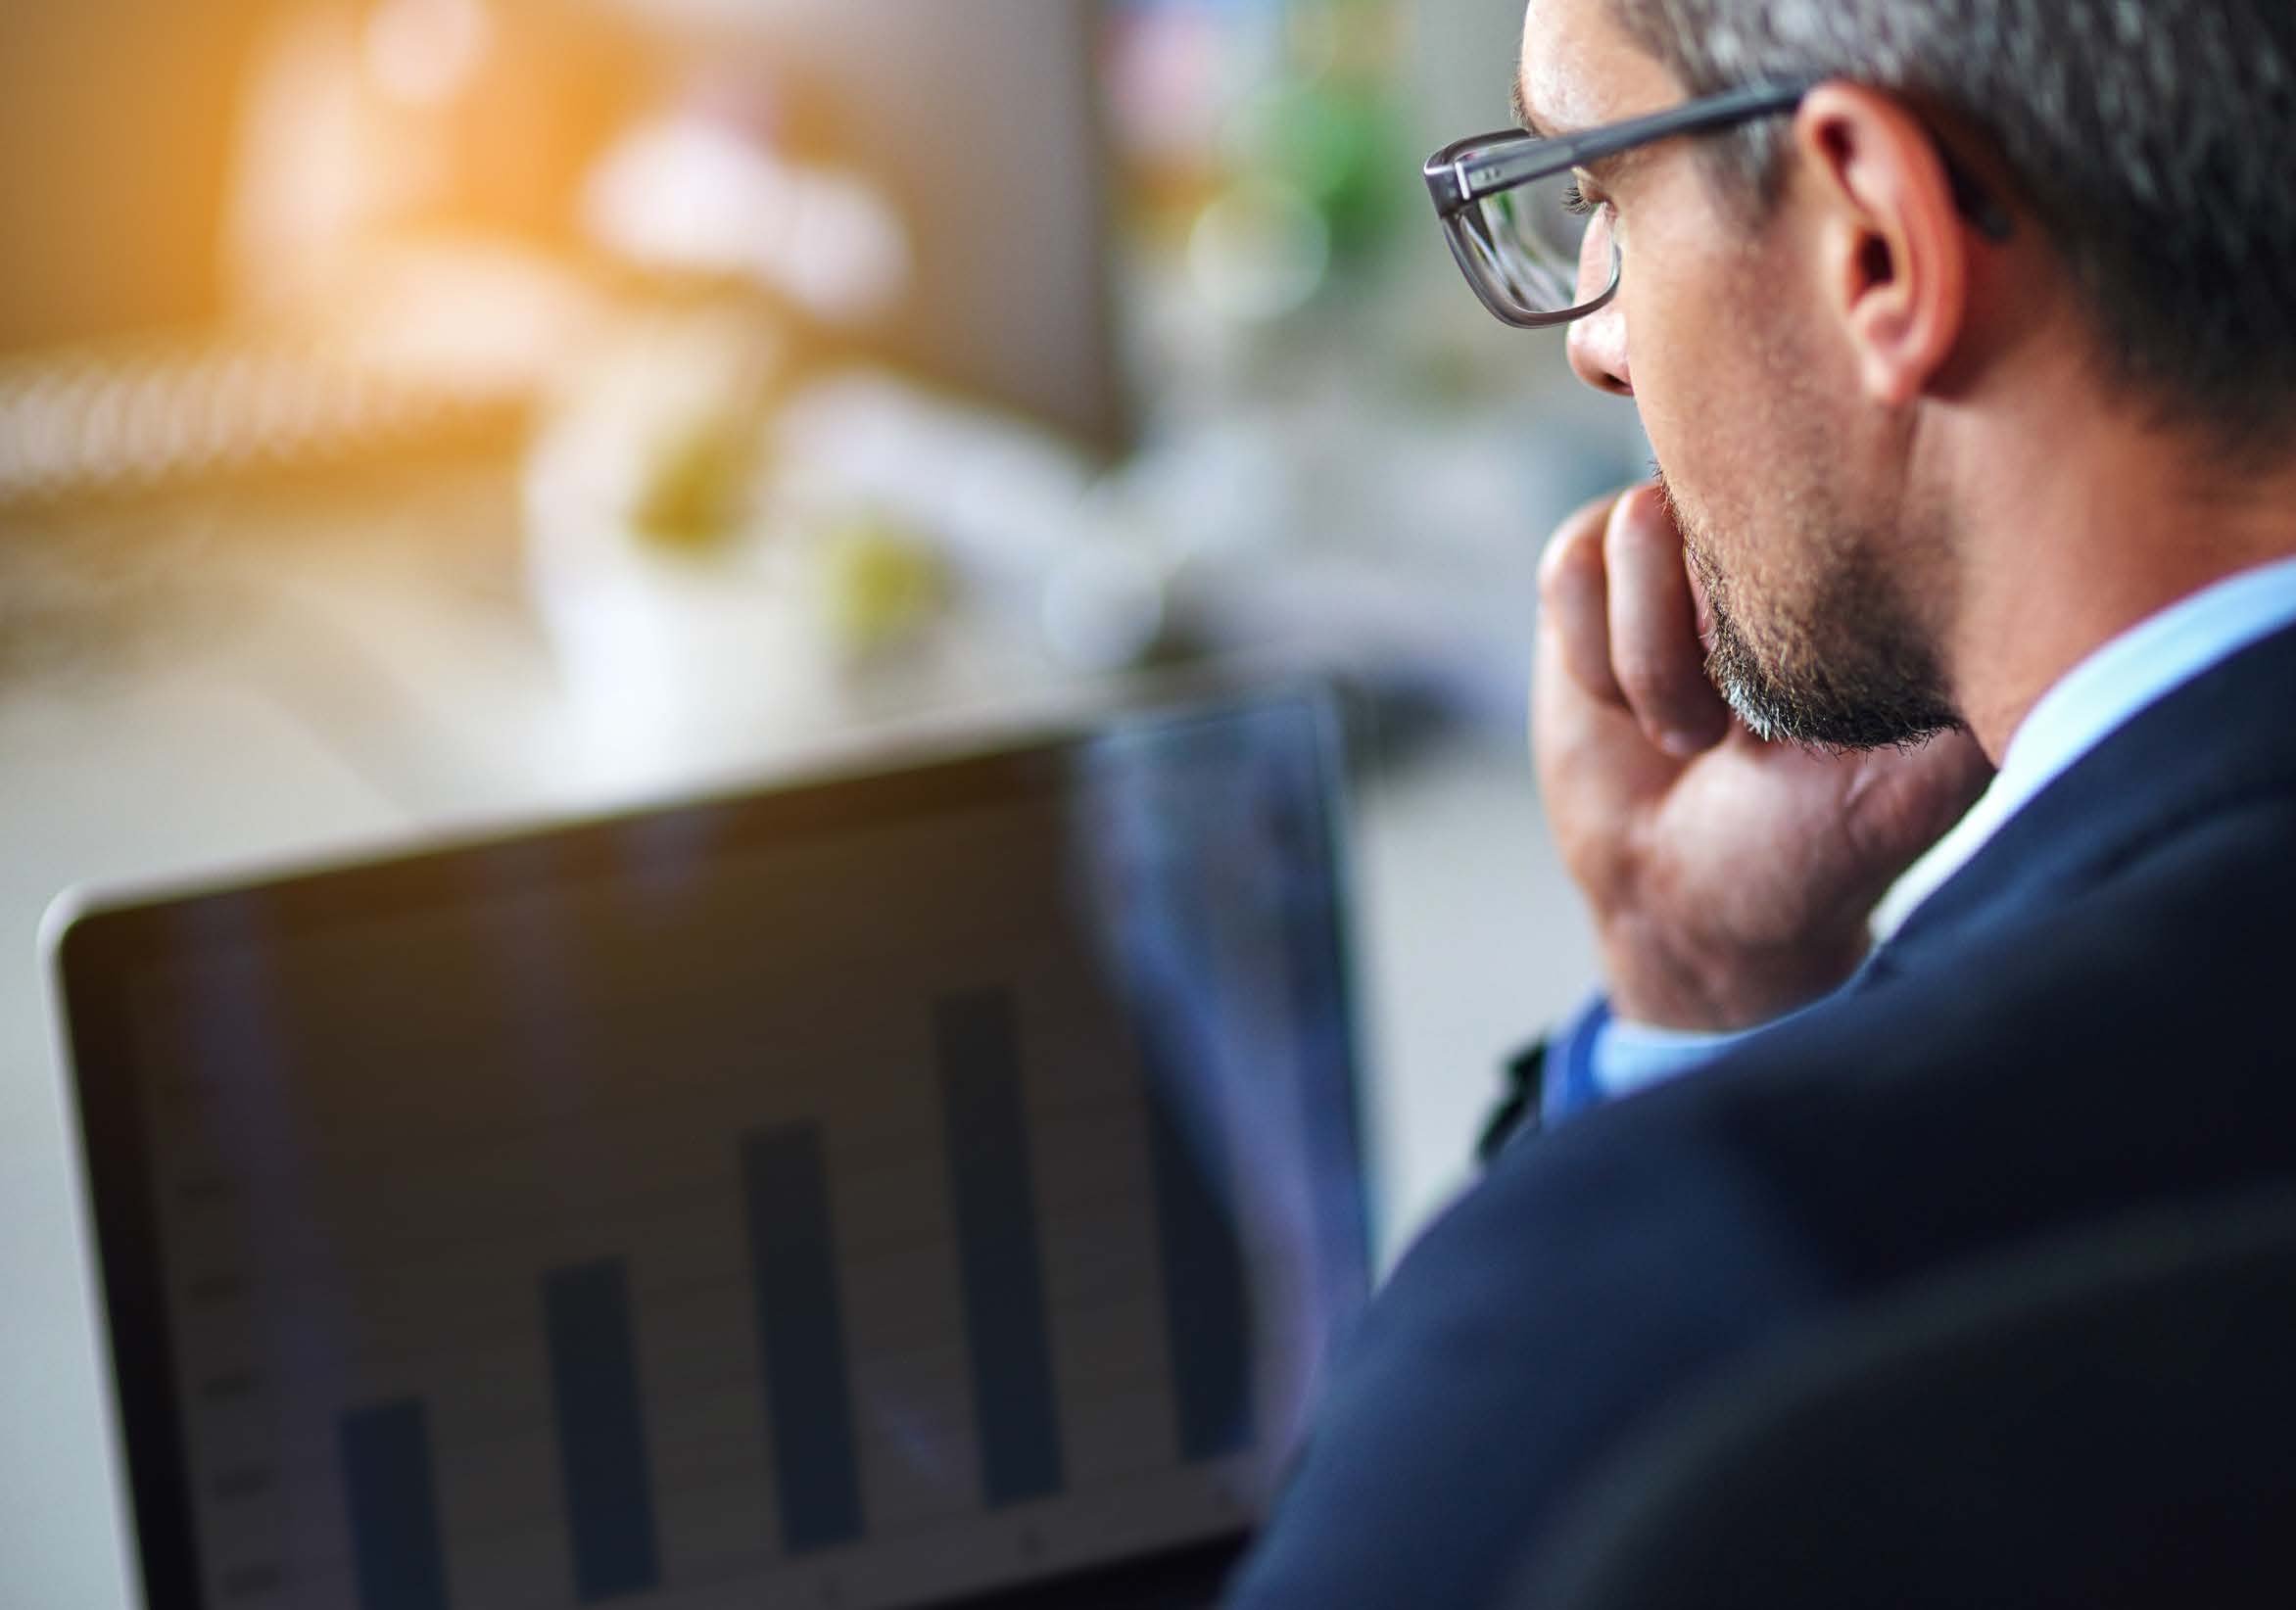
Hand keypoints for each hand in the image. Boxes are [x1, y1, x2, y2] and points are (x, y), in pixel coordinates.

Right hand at [1533, 483, 1993, 1030]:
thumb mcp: (1926, 779)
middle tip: (1750, 724)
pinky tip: (1631, 712)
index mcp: (1889, 554)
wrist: (1687, 906)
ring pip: (1636, 525)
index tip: (1802, 691)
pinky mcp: (1596, 563)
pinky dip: (1591, 658)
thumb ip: (1971, 686)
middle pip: (1728, 480)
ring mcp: (1692, 533)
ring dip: (1650, 659)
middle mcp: (1794, 518)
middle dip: (1715, 624)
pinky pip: (1569, 566)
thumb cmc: (1821, 848)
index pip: (1843, 473)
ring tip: (1697, 733)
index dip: (1802, 571)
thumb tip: (2016, 574)